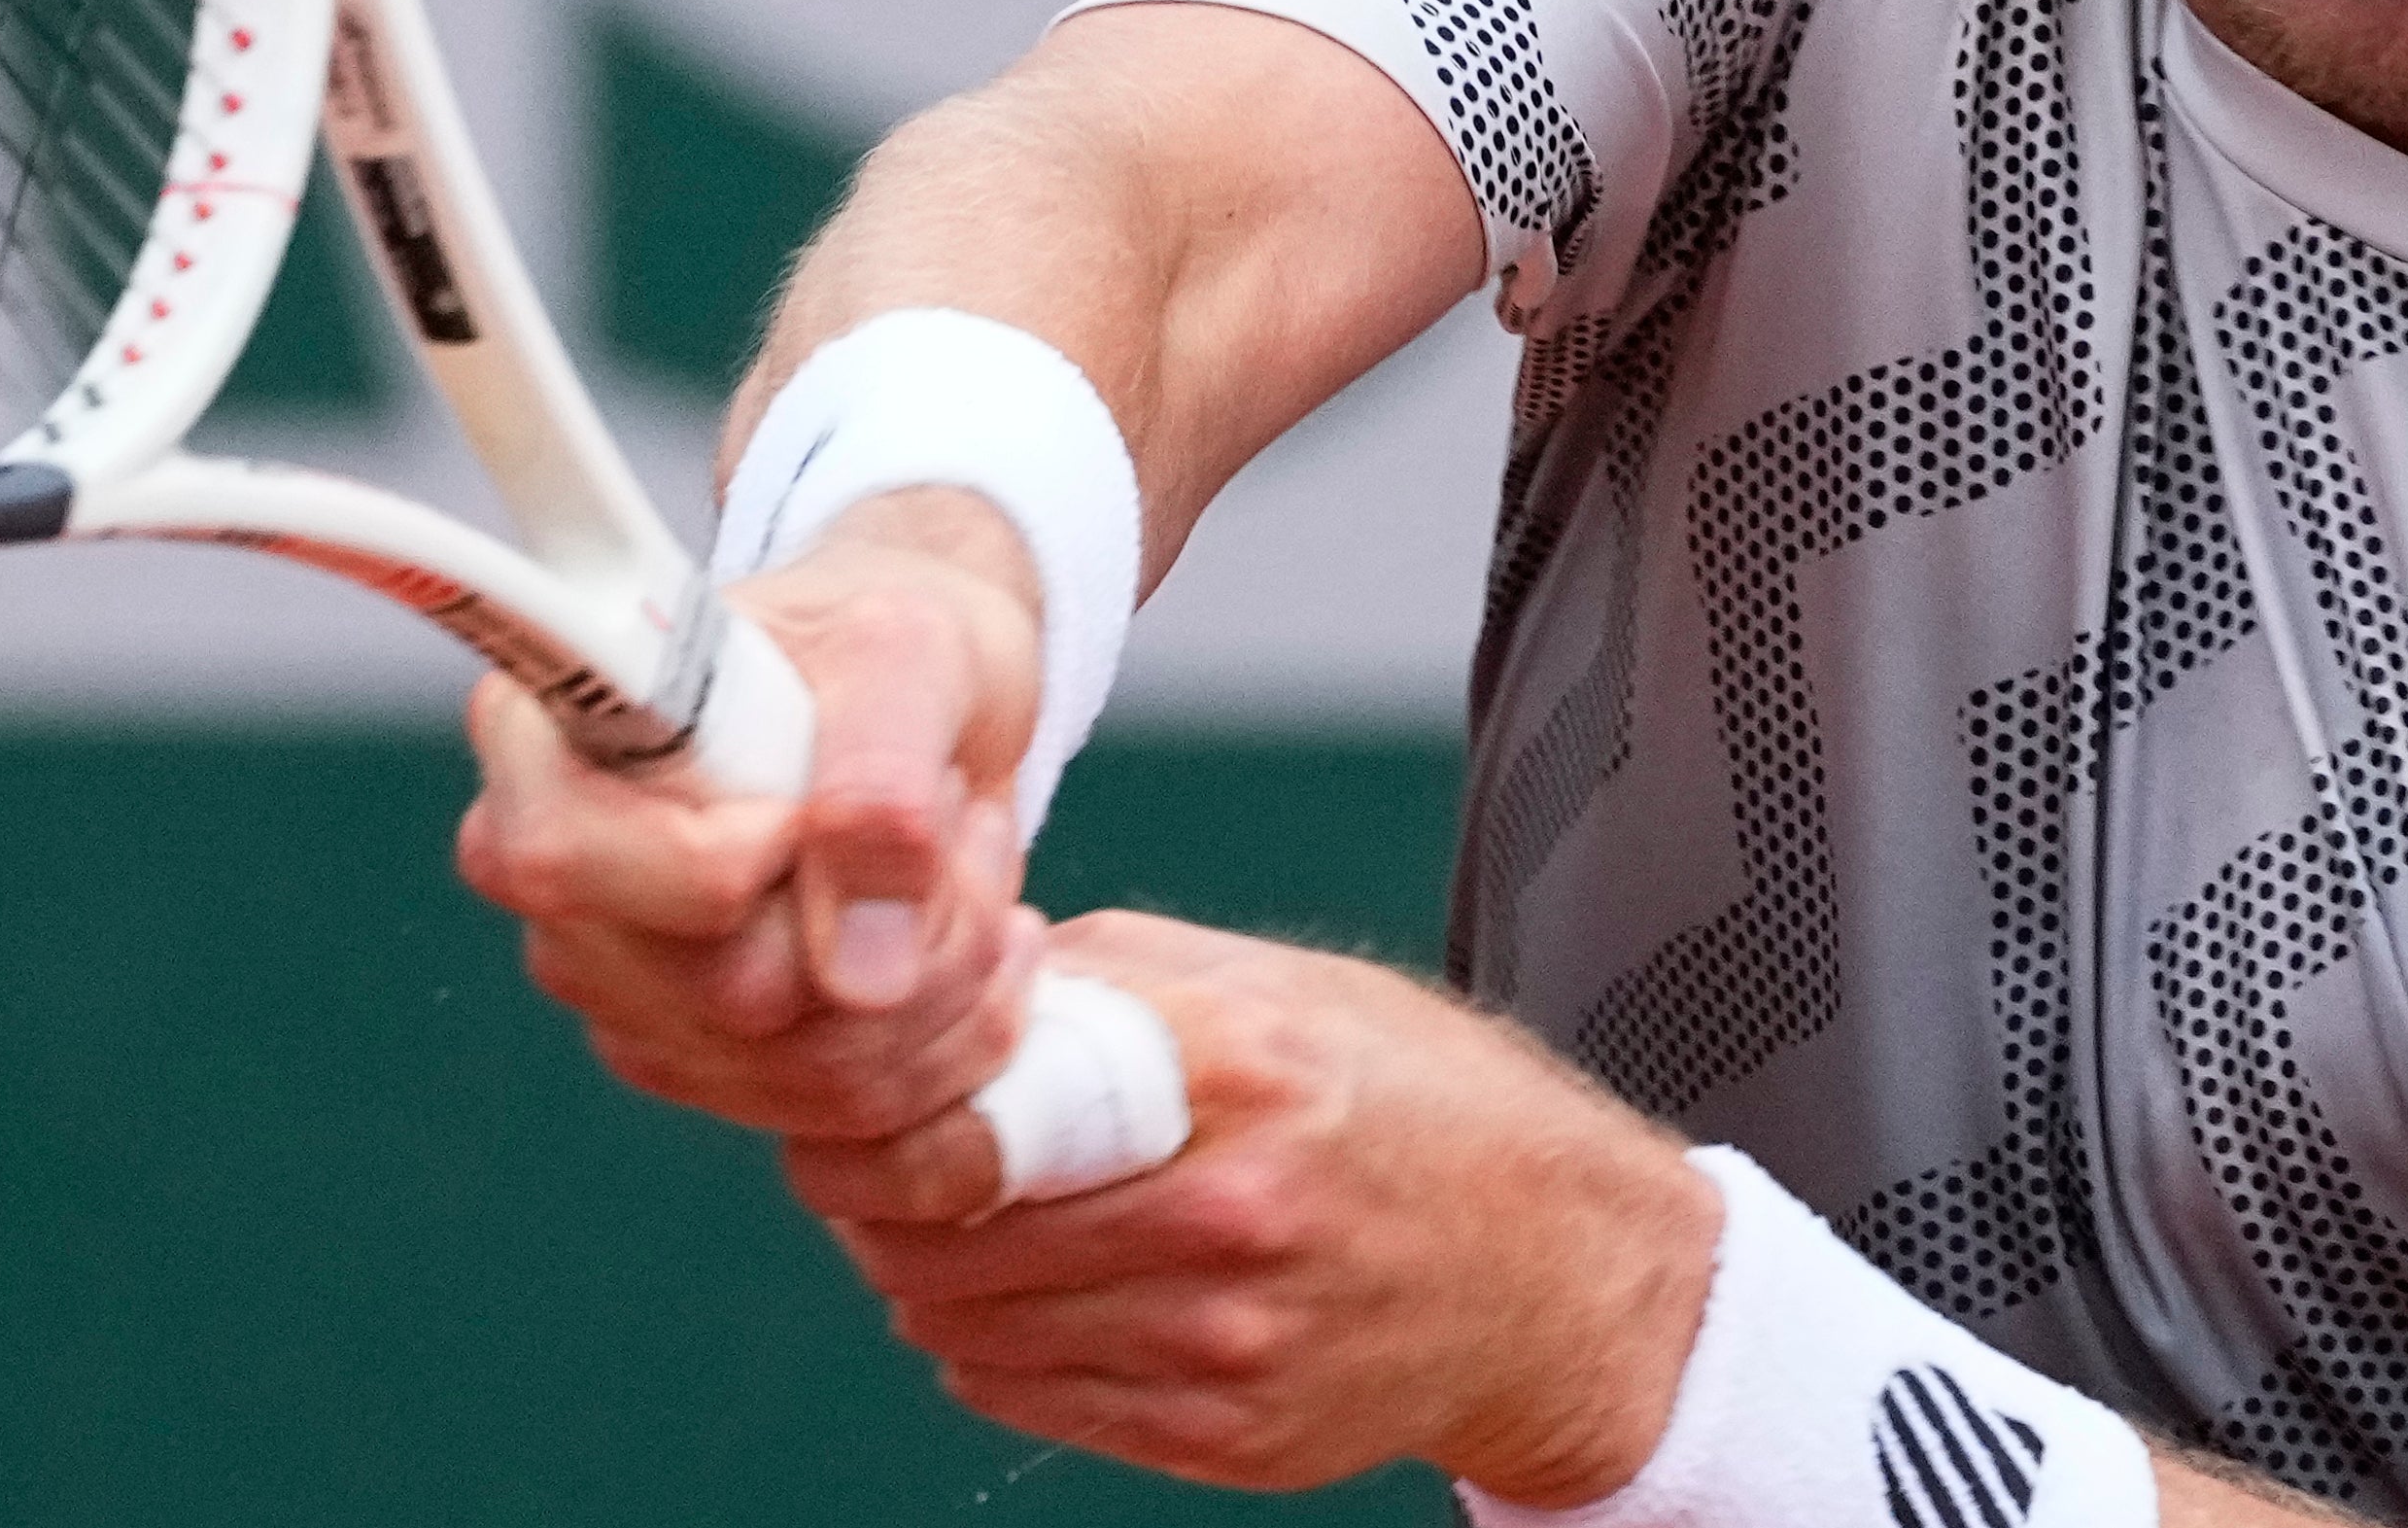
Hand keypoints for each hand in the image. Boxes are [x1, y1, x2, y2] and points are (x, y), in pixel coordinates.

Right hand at [453, 496, 1042, 1140]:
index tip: (813, 802)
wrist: (921, 693)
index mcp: (544, 742)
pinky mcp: (703, 1061)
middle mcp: (559, 880)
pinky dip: (949, 1031)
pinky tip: (971, 928)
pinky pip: (844, 1112)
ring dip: (944, 977)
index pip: (572, 866)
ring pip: (806, 1074)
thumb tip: (857, 974)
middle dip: (896, 922)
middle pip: (727, 995)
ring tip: (972, 856)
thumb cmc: (886, 642)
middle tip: (952, 811)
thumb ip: (876, 782)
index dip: (722, 864)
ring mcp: (623, 986)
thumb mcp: (905, 653)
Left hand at [783, 913, 1717, 1500]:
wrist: (1556, 1272)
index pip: (969, 1118)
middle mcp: (1227, 1213)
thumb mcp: (1281, 985)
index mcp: (1232, 1071)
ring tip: (949, 1229)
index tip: (852, 1103)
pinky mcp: (1227, 1438)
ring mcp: (1227, 1343)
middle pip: (946, 1235)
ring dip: (924, 1278)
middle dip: (878, 1200)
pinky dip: (993, 1350)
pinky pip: (1031, 1400)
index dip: (873, 1119)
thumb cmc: (1412, 1100)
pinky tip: (1026, 1300)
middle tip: (872, 1167)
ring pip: (967, 1326)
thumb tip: (953, 970)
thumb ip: (1114, 974)